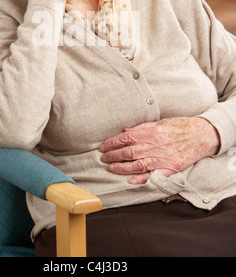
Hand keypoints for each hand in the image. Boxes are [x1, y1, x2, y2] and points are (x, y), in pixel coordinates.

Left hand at [98, 117, 219, 183]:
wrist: (201, 135)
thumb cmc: (179, 126)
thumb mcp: (160, 122)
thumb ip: (142, 127)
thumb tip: (125, 131)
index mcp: (151, 132)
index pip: (126, 138)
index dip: (112, 143)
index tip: (102, 146)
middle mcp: (155, 146)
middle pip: (128, 152)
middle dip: (112, 155)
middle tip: (102, 158)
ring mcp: (162, 158)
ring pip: (137, 165)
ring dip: (121, 167)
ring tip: (110, 168)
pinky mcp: (170, 168)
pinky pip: (153, 176)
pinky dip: (141, 180)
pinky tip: (129, 181)